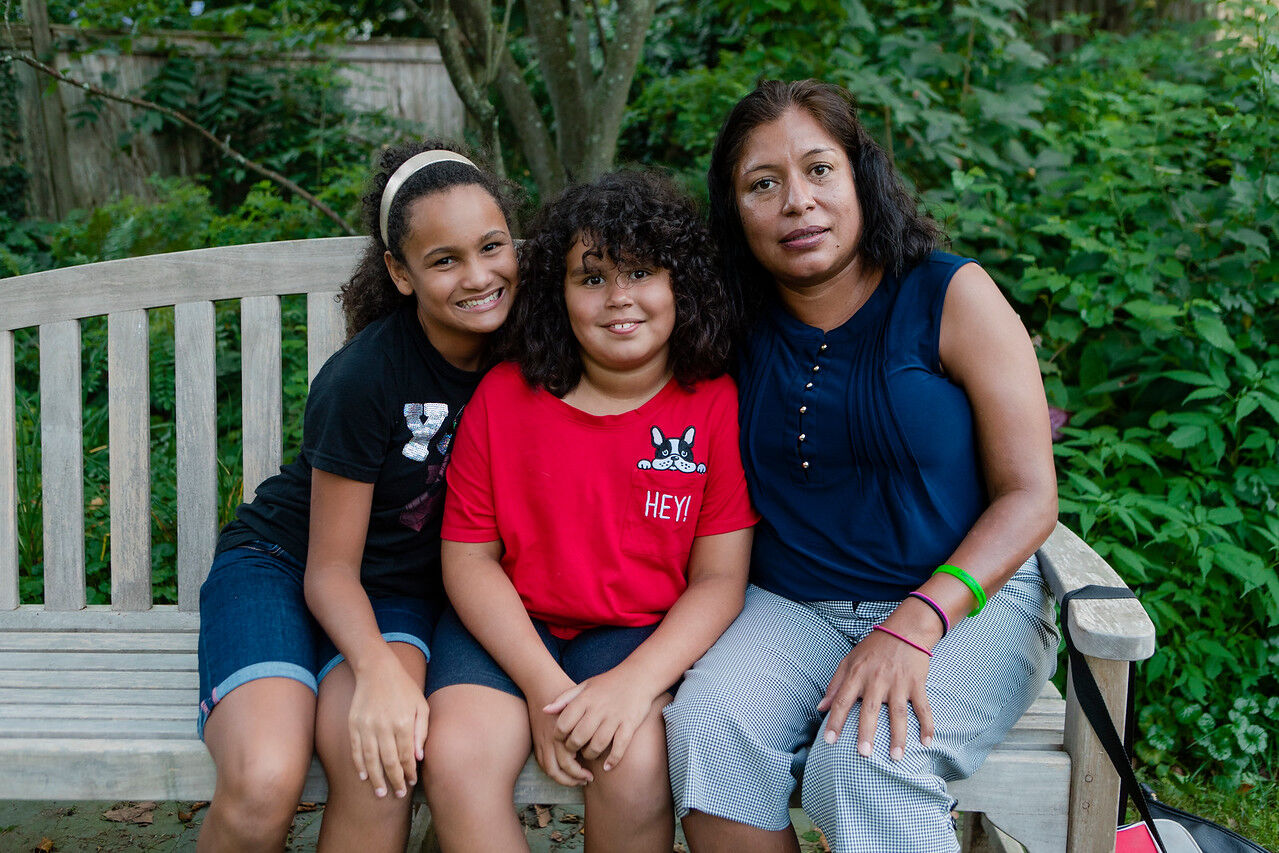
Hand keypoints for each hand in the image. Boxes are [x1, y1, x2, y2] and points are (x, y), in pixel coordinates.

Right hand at [347, 654, 429, 798]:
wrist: (377, 670)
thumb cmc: (404, 688)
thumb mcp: (421, 705)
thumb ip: (422, 732)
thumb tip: (418, 758)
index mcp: (404, 722)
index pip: (407, 755)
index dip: (409, 771)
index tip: (411, 782)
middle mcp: (384, 726)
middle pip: (389, 761)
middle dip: (394, 780)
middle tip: (398, 794)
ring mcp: (367, 726)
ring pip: (371, 759)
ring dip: (376, 779)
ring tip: (381, 793)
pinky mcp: (354, 724)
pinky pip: (356, 750)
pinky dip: (359, 765)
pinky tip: (364, 776)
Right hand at [529, 682, 593, 786]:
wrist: (544, 684)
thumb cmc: (569, 694)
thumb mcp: (582, 703)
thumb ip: (593, 722)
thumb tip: (608, 741)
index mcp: (560, 732)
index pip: (567, 762)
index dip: (578, 772)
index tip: (591, 775)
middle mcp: (548, 739)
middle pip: (557, 768)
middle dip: (572, 778)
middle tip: (588, 779)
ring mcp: (541, 740)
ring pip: (548, 768)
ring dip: (563, 778)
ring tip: (579, 779)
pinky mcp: (537, 741)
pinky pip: (542, 762)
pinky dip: (553, 771)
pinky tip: (567, 771)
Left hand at [543, 669, 653, 770]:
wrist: (639, 676)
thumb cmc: (609, 682)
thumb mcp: (585, 686)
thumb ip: (564, 698)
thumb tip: (545, 710)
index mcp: (585, 699)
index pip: (563, 724)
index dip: (559, 736)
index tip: (562, 739)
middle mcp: (598, 709)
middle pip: (578, 738)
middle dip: (573, 749)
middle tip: (574, 749)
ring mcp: (615, 717)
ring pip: (597, 745)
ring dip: (590, 755)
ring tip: (589, 754)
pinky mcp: (630, 724)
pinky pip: (619, 747)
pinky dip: (612, 760)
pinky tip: (607, 766)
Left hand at [816, 627, 933, 761]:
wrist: (906, 629)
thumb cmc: (874, 647)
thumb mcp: (849, 660)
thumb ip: (835, 685)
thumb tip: (821, 708)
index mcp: (857, 674)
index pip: (843, 700)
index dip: (835, 721)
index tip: (829, 741)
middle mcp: (877, 679)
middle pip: (870, 710)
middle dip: (867, 732)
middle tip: (864, 754)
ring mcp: (898, 682)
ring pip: (898, 713)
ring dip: (898, 736)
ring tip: (896, 757)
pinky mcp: (917, 683)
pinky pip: (923, 707)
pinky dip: (927, 725)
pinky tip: (926, 742)